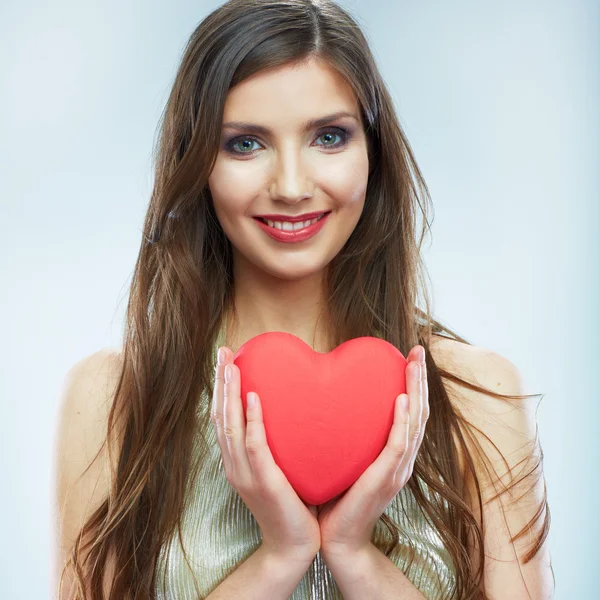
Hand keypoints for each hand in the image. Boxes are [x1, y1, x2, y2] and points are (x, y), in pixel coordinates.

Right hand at [211, 346, 320, 563]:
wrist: (293, 545)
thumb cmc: (290, 502)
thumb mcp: (277, 467)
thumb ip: (275, 441)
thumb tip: (289, 409)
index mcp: (235, 461)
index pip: (221, 418)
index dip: (220, 389)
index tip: (224, 361)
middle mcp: (234, 465)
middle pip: (220, 417)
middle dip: (220, 383)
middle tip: (222, 353)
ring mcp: (245, 474)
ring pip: (230, 427)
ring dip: (230, 394)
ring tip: (232, 366)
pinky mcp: (264, 481)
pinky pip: (254, 446)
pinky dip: (251, 421)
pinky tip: (253, 397)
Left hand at [315, 345, 428, 561]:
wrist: (338, 539)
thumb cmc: (338, 497)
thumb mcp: (346, 458)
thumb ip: (348, 434)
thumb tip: (330, 402)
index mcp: (394, 453)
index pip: (410, 412)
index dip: (414, 384)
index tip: (410, 356)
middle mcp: (402, 459)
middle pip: (419, 412)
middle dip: (420, 379)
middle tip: (418, 350)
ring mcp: (397, 470)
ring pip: (415, 424)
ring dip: (416, 392)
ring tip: (414, 364)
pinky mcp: (385, 480)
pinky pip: (398, 446)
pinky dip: (402, 422)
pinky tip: (401, 400)